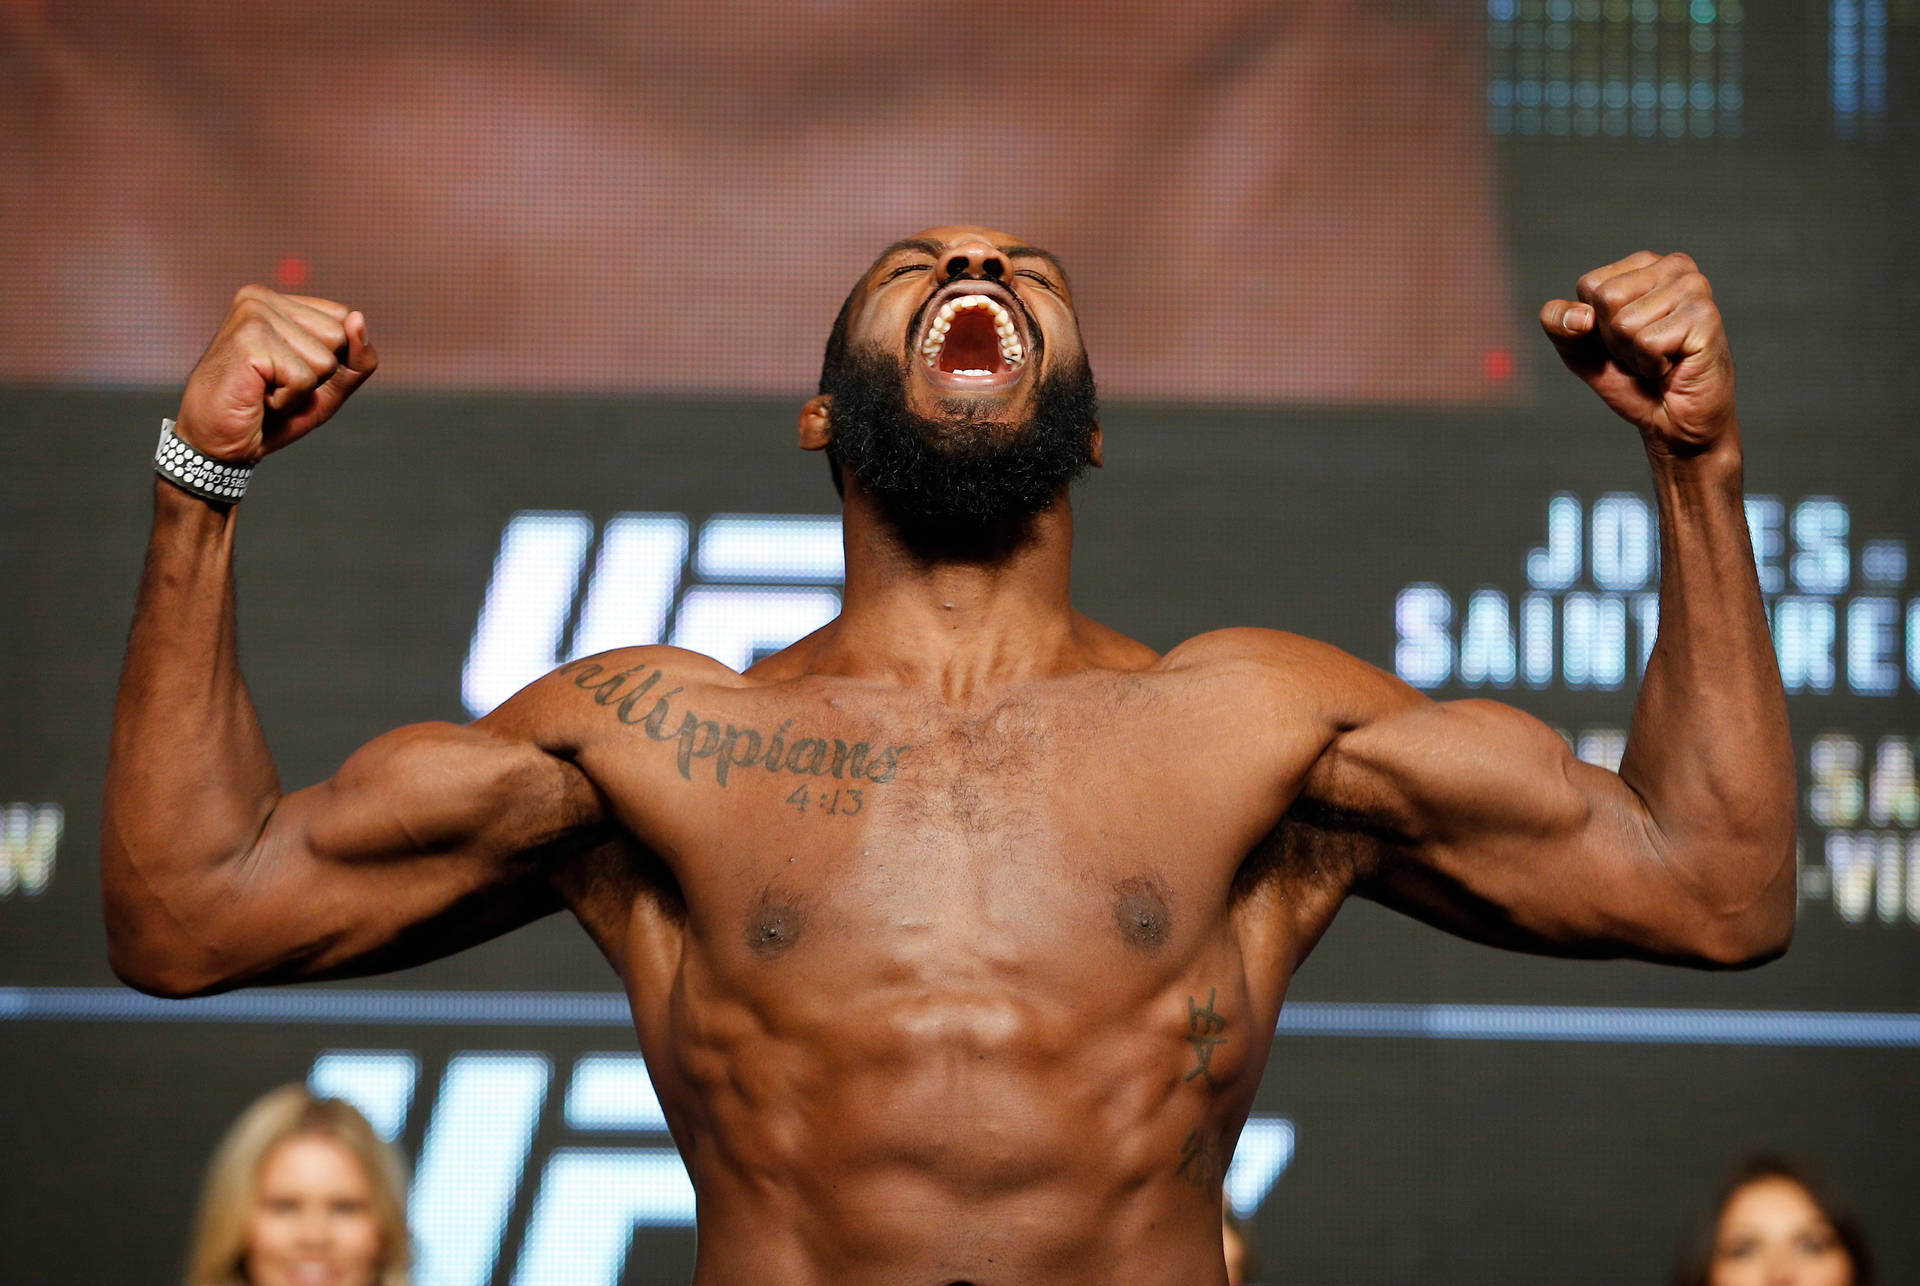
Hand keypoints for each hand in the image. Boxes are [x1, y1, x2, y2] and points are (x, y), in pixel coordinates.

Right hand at [176, 285, 378, 463]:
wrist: (218, 444)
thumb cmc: (270, 414)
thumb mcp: (329, 386)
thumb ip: (356, 356)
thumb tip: (358, 318)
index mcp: (277, 301)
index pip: (344, 319)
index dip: (331, 359)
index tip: (289, 372)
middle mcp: (261, 298)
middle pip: (339, 336)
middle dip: (318, 374)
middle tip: (275, 384)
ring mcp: (253, 314)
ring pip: (325, 359)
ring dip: (302, 389)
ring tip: (265, 390)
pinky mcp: (249, 339)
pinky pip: (304, 379)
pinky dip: (287, 400)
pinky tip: (257, 397)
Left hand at [1539, 252, 1734, 458]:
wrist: (1673, 422)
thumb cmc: (1631, 379)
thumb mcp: (1580, 349)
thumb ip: (1559, 323)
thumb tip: (1579, 317)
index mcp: (1643, 263)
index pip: (1589, 285)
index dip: (1594, 323)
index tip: (1623, 338)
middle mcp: (1673, 266)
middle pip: (1606, 298)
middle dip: (1615, 338)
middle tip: (1643, 351)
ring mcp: (1694, 288)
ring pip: (1625, 322)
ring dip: (1635, 353)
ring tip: (1659, 358)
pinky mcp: (1705, 316)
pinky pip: (1647, 343)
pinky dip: (1652, 365)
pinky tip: (1673, 365)